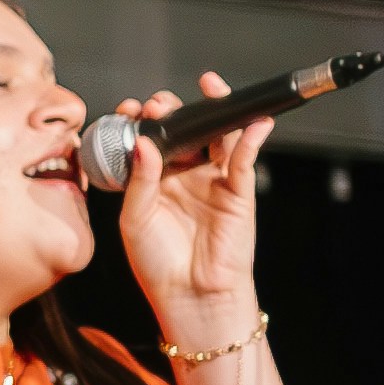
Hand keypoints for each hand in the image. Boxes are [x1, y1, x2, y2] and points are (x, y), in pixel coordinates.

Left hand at [108, 71, 261, 328]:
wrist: (189, 296)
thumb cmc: (157, 263)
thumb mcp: (135, 219)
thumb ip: (139, 180)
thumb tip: (144, 144)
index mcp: (154, 179)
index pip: (151, 139)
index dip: (143, 121)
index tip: (130, 108)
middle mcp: (184, 175)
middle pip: (186, 130)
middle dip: (175, 110)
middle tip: (160, 105)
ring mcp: (212, 180)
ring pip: (218, 137)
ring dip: (216, 111)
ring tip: (210, 88)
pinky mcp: (238, 191)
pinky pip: (245, 160)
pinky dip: (251, 138)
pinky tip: (253, 122)